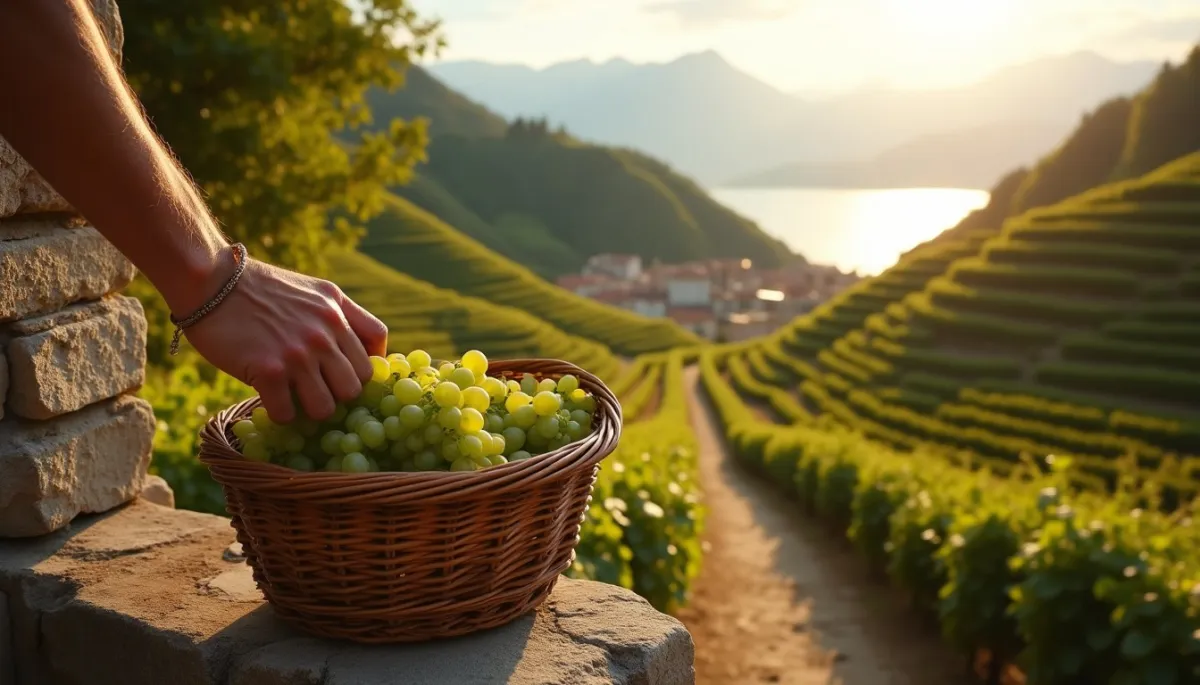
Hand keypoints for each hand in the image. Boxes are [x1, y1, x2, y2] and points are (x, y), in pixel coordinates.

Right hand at [184, 258, 387, 422]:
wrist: (211, 281)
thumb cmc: (262, 288)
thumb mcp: (316, 291)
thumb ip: (343, 315)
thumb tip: (367, 351)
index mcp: (337, 311)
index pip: (375, 354)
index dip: (363, 371)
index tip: (345, 376)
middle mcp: (324, 333)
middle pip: (355, 387)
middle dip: (337, 394)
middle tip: (317, 390)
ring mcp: (298, 354)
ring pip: (326, 408)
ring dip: (310, 410)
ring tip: (294, 397)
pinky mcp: (268, 371)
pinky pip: (287, 414)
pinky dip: (279, 414)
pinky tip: (270, 399)